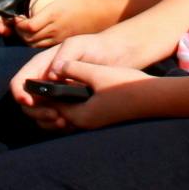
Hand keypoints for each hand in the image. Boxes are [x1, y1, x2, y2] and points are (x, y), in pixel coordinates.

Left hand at [14, 0, 104, 47]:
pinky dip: (34, 41)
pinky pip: (42, 46)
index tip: (17, 16)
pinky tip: (35, 32)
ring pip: (33, 44)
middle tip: (17, 21)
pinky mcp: (61, 42)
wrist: (102, 16)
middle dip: (18, 31)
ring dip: (25, 37)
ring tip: (25, 28)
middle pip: (28, 37)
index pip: (29, 26)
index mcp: (54, 13)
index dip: (18, 23)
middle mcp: (54, 28)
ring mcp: (57, 37)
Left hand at [34, 61, 152, 130]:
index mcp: (80, 115)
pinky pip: (77, 112)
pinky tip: (72, 89)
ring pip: (65, 114)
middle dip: (44, 102)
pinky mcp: (101, 117)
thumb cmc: (127, 87)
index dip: (39, 94)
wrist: (154, 98)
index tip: (34, 81)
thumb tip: (58, 66)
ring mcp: (93, 122)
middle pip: (55, 115)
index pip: (50, 107)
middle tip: (38, 84)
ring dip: (57, 102)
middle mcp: (84, 123)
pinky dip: (69, 104)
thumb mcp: (97, 73)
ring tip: (52, 86)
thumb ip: (74, 68)